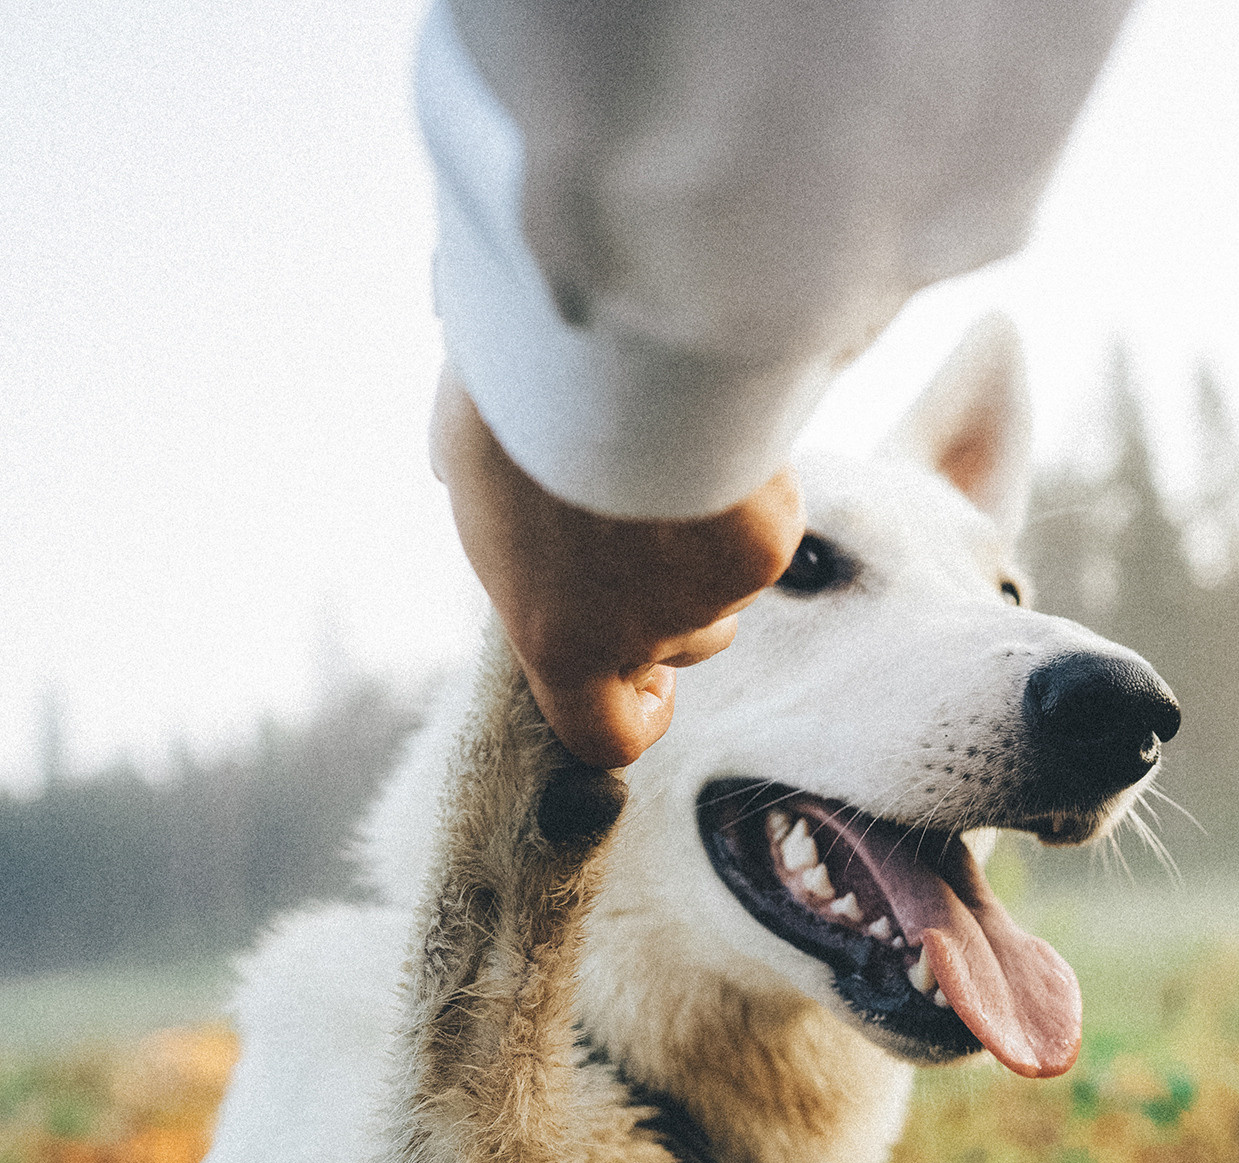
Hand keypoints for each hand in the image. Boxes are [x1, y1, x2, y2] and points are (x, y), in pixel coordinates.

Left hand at [431, 367, 803, 767]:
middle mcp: (641, 634)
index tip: (654, 681)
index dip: (640, 713)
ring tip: (678, 459)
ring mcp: (710, 595)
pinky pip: (767, 527)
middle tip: (660, 516)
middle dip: (683, 598)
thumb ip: (498, 515)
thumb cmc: (516, 405)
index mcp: (556, 636)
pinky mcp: (766, 545)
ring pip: (732, 587)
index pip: (606, 735)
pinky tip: (715, 435)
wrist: (602, 352)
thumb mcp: (471, 470)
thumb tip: (481, 490)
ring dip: (716, 544)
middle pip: (690, 645)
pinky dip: (751, 490)